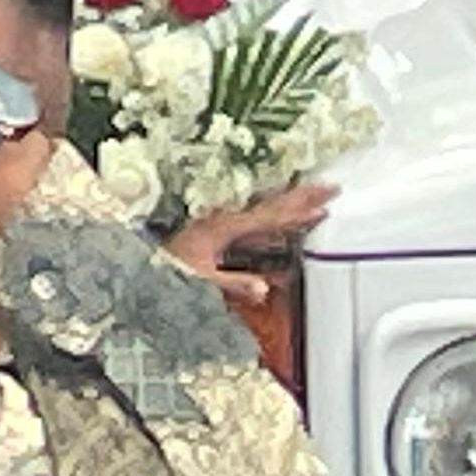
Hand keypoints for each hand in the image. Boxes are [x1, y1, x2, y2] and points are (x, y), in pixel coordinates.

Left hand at [160, 182, 337, 304]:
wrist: (143, 264)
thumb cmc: (168, 270)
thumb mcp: (198, 279)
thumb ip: (232, 283)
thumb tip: (263, 288)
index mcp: (226, 227)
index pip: (271, 217)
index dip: (299, 212)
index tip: (323, 205)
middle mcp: (228, 220)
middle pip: (274, 205)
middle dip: (304, 196)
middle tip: (331, 187)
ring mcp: (226, 223)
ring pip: (267, 210)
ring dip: (293, 202)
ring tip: (316, 195)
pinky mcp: (222, 231)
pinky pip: (257, 222)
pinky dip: (276, 219)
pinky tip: (285, 223)